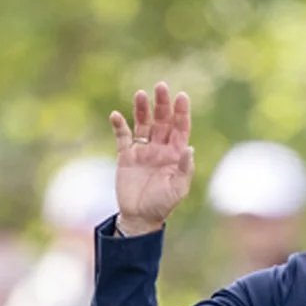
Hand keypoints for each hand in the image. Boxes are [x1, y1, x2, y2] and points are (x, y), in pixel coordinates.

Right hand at [108, 82, 192, 234]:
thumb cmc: (163, 204)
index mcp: (175, 153)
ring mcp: (142, 150)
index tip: (181, 96)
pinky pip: (122, 137)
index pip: (180, 127)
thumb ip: (184, 169)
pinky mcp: (125, 156)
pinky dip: (119, 126)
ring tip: (140, 94)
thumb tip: (190, 148)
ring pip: (143, 123)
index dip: (181, 112)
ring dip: (141, 109)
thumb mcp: (178, 189)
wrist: (140, 218)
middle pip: (162, 120)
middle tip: (161, 87)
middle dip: (162, 104)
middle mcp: (159, 147)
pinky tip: (116, 116)